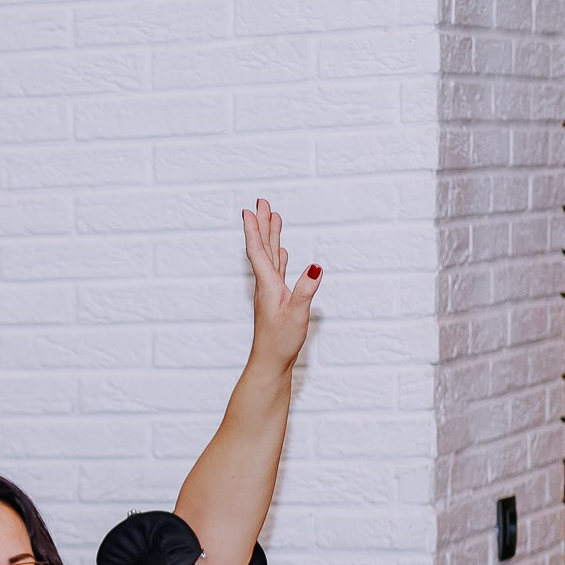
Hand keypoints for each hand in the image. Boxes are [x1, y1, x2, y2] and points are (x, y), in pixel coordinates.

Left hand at [240, 197, 320, 372]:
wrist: (271, 361)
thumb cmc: (281, 341)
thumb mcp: (297, 314)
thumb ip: (306, 290)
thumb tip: (315, 267)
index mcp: (269, 285)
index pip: (259, 252)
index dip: (254, 230)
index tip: (249, 210)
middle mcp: (267, 284)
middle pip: (263, 248)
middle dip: (263, 224)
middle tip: (261, 202)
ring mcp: (272, 290)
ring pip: (271, 256)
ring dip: (271, 235)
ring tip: (272, 216)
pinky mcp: (278, 297)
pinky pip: (278, 269)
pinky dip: (279, 255)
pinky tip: (283, 250)